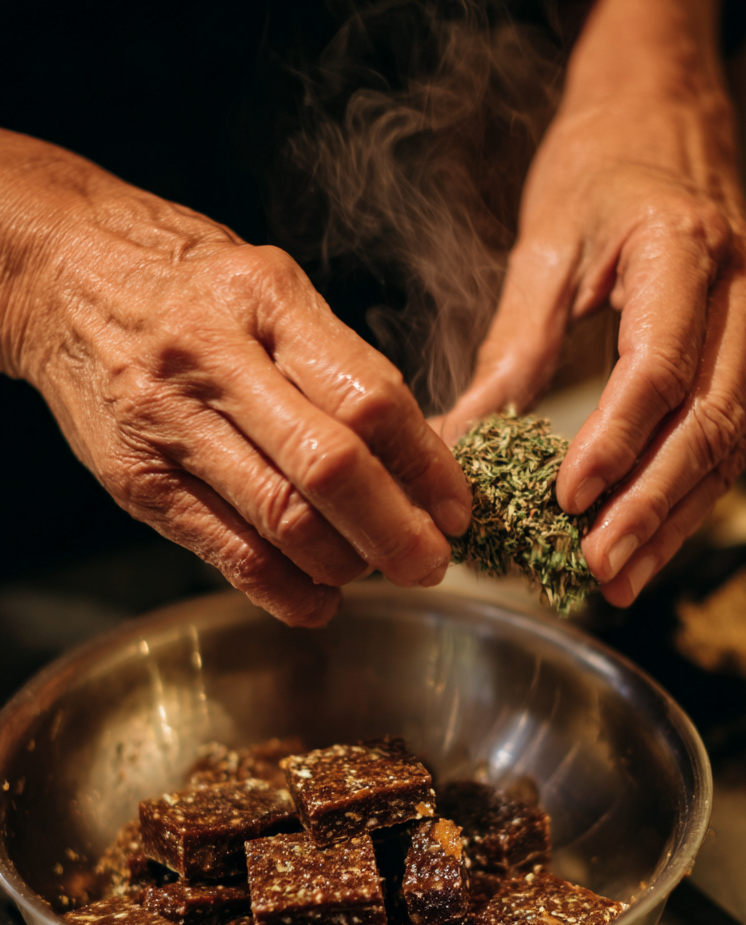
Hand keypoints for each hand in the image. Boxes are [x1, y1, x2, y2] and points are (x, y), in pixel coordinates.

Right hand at [0, 133, 470, 625]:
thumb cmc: (185, 284)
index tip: (456, 507)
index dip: (427, 466)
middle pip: (331, 467)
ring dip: (346, 564)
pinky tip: (319, 599)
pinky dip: (285, 591)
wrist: (62, 276)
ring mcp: (171, 425)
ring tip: (374, 571)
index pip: (370, 398)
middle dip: (396, 531)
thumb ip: (337, 362)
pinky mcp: (139, 482)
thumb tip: (416, 456)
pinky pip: (227, 553)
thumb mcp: (269, 286)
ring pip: (282, 519)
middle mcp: (215, 361)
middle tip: (430, 562)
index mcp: (265, 300)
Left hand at [439, 0, 745, 605]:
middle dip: (650, 506)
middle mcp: (737, 298)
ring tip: (618, 579)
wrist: (663, 116)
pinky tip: (645, 544)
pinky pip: (722, 444)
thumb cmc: (601, 168)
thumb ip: (514, 344)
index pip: (659, 370)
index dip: (616, 443)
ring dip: (672, 522)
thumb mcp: (545, 245)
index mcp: (683, 255)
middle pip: (706, 425)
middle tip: (597, 566)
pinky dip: (684, 500)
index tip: (568, 499)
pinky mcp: (742, 358)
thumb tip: (461, 439)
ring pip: (724, 448)